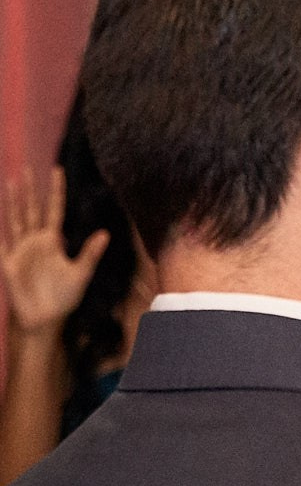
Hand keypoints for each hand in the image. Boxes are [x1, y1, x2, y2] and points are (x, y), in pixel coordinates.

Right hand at [2, 168, 108, 335]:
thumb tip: (105, 233)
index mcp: (53, 240)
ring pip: (15, 219)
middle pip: (31, 208)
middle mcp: (36, 240)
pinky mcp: (8, 261)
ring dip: (12, 202)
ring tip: (11, 182)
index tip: (57, 170)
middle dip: (30, 190)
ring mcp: (20, 249)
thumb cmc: (64, 297)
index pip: (54, 209)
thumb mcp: (81, 274)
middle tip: (28, 168)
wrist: (45, 317)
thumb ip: (90, 253)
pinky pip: (1, 241)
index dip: (56, 191)